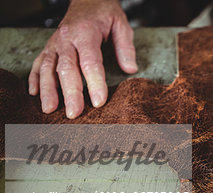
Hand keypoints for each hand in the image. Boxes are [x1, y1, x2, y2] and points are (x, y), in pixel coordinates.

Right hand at [28, 0, 136, 118]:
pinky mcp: (49, 48)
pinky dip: (34, 79)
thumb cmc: (104, 14)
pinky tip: (33, 94)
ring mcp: (55, 44)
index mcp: (85, 33)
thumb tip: (130, 69)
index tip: (99, 102)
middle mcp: (66, 39)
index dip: (95, 82)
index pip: (90, 61)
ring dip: (48, 90)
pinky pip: (38, 63)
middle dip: (70, 93)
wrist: (86, 0)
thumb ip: (125, 47)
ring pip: (48, 68)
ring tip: (49, 110)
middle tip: (73, 113)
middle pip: (67, 68)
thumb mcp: (120, 24)